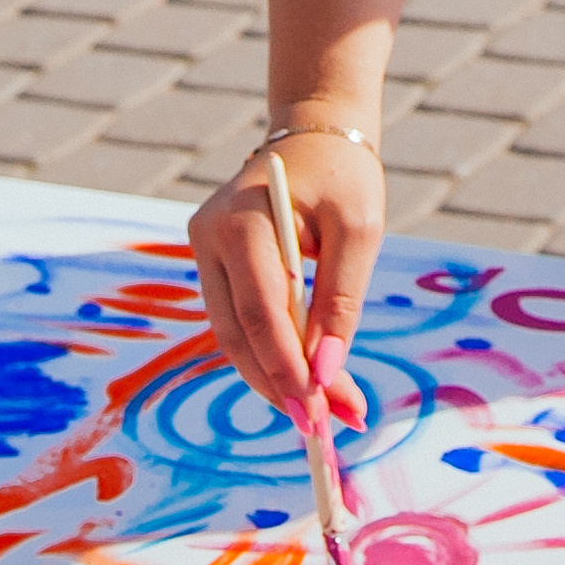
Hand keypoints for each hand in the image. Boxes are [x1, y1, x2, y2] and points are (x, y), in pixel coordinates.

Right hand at [189, 126, 383, 427]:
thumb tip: (326, 374)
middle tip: (322, 426)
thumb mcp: (360, 230)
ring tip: (321, 415)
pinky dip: (269, 355)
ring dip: (273, 378)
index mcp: (241, 221)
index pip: (259, 310)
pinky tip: (304, 382)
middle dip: (279, 384)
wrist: (313, 138)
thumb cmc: (342, 179)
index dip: (286, 366)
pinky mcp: (214, 266)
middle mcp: (209, 238)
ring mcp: (204, 252)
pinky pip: (237, 321)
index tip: (319, 411)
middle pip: (237, 332)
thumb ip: (341, 301)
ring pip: (232, 335)